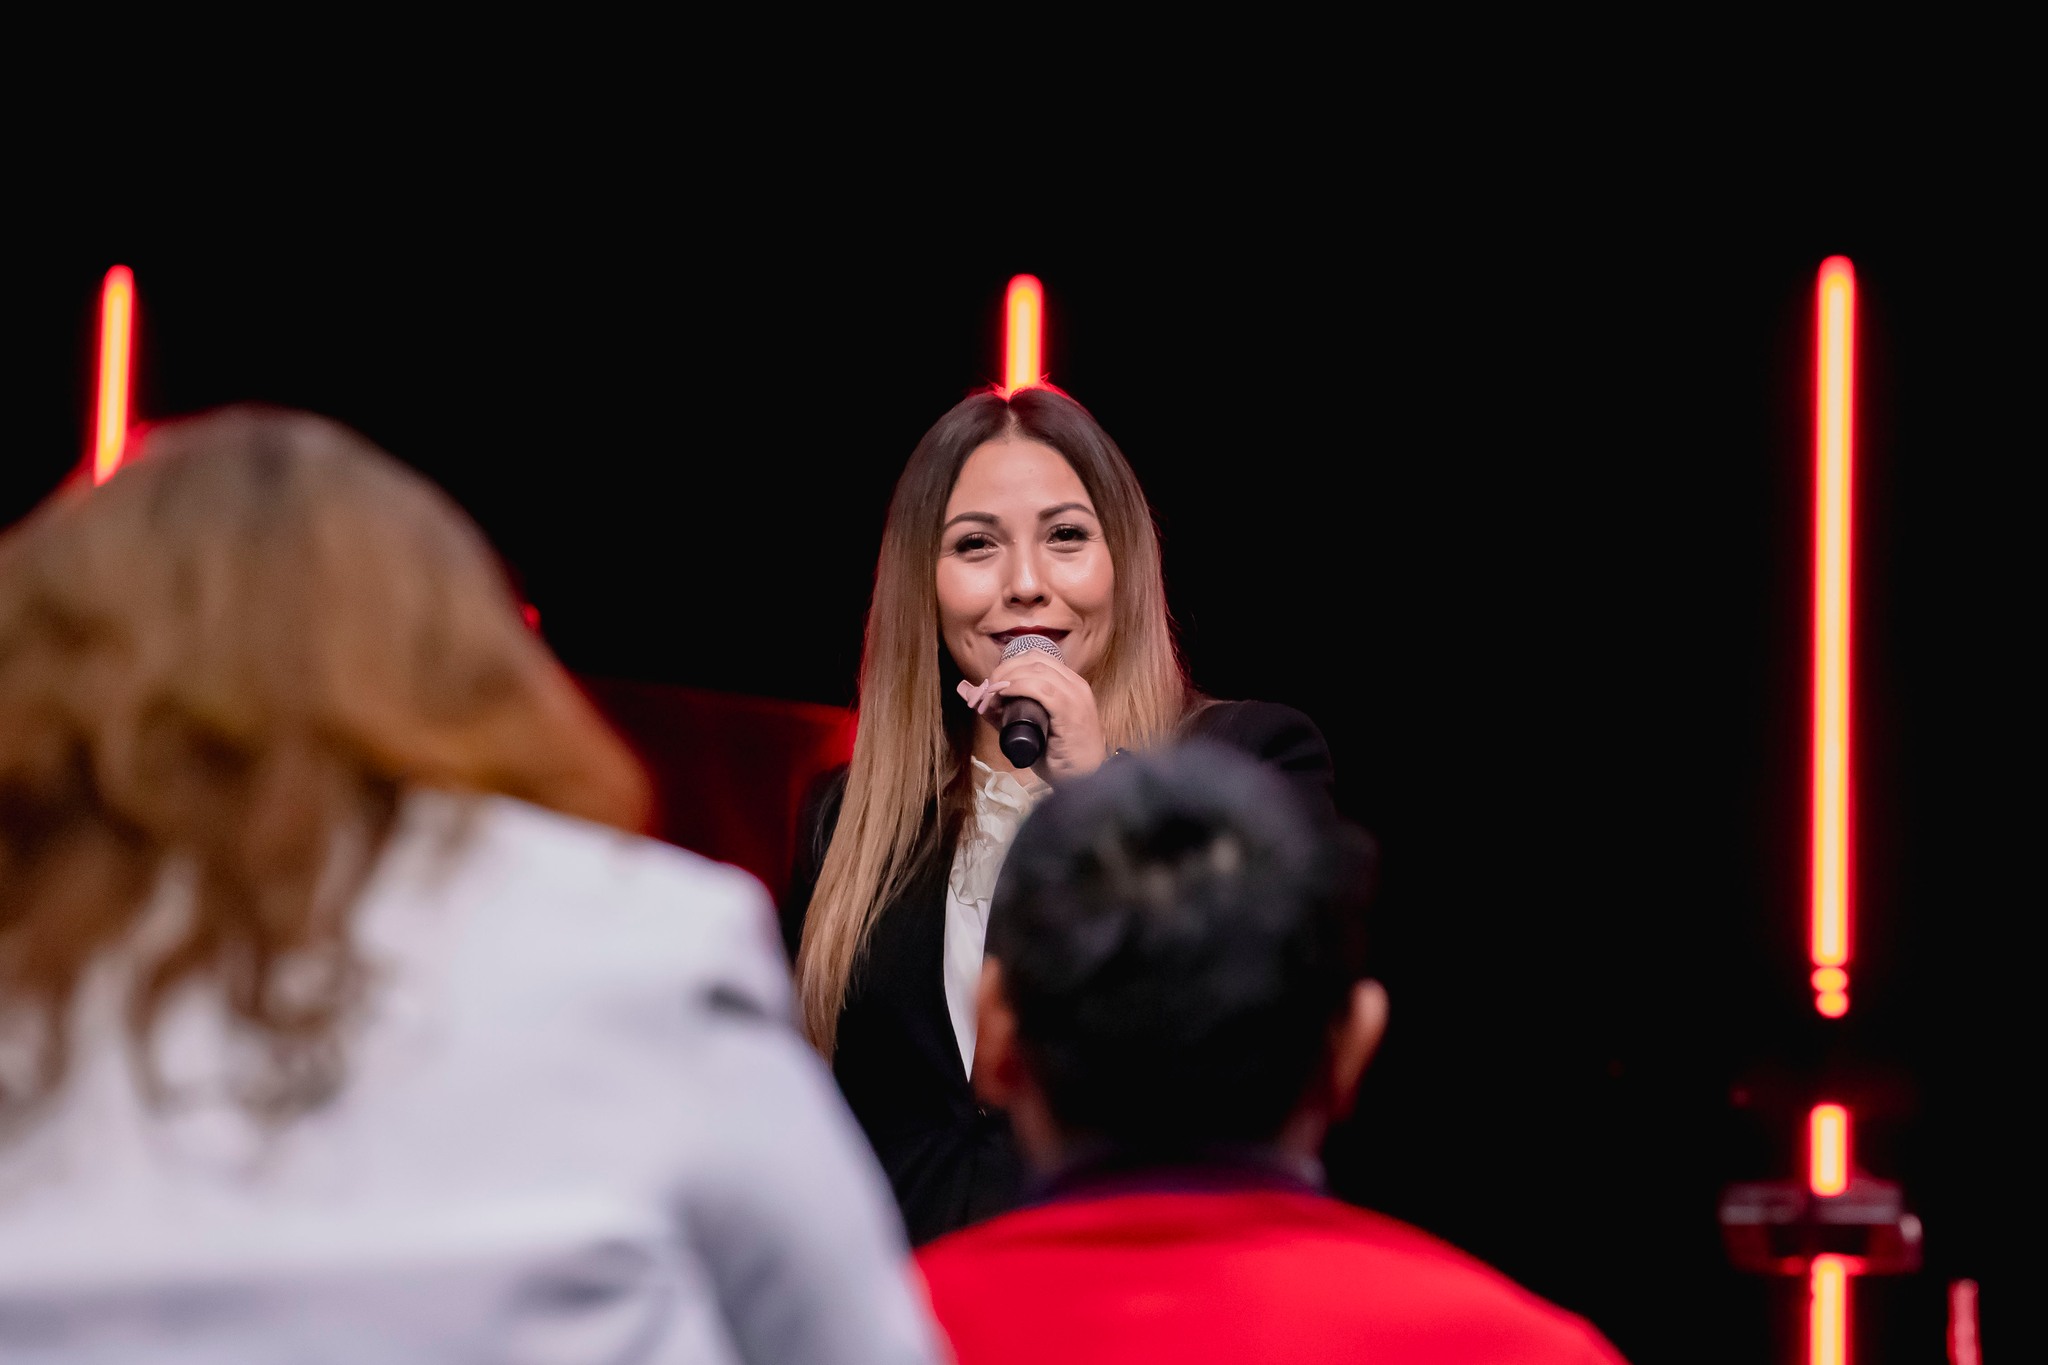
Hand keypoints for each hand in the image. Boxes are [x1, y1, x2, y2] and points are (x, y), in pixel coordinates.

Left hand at [958, 651, 1106, 782]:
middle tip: (986, 689)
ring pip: (1036, 670)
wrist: (1086, 781)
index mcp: (1070, 683)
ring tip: (991, 695)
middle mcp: (1075, 684)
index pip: (1037, 657)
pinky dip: (1018, 687)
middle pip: (1033, 660)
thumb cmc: (1059, 757)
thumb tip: (973, 696)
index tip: (992, 682)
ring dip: (1006, 678)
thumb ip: (1005, 712)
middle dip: (1003, 670)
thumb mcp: (1031, 728)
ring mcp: (1075, 696)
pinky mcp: (1070, 711)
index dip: (1009, 664)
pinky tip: (1004, 695)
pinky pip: (1042, 689)